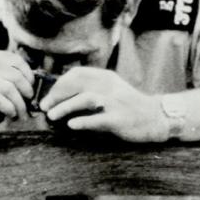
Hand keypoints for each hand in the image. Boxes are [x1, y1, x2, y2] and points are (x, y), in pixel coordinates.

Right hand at [0, 49, 33, 125]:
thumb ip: (1, 72)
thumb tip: (29, 81)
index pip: (16, 59)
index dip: (28, 73)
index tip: (31, 85)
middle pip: (16, 76)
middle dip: (27, 91)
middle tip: (28, 102)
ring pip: (11, 90)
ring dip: (20, 104)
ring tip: (21, 113)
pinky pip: (2, 101)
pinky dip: (10, 109)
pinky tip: (10, 115)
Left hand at [40, 68, 167, 142]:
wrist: (155, 117)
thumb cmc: (129, 106)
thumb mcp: (111, 90)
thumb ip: (92, 88)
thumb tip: (63, 95)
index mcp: (106, 78)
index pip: (77, 74)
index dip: (59, 84)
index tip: (49, 97)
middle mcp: (109, 87)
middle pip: (77, 85)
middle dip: (57, 96)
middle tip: (45, 108)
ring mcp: (115, 103)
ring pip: (85, 99)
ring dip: (65, 107)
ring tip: (52, 116)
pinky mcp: (119, 119)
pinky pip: (98, 119)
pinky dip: (83, 121)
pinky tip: (72, 125)